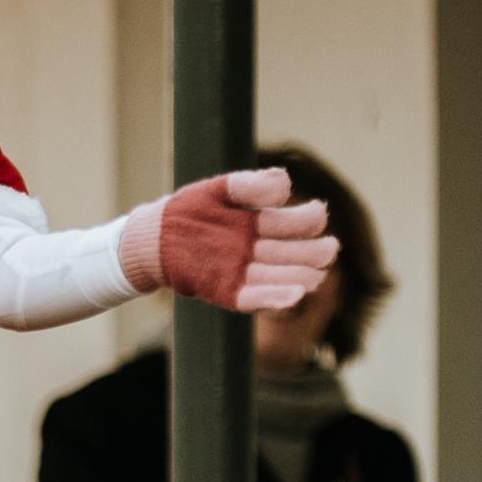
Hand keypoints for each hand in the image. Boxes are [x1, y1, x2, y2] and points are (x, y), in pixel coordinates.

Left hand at [126, 167, 338, 312]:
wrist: (152, 238)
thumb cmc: (187, 211)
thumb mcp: (218, 191)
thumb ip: (249, 185)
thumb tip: (286, 184)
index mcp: (257, 223)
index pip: (292, 223)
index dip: (310, 220)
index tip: (319, 215)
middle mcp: (254, 250)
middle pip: (291, 253)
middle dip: (312, 253)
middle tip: (329, 250)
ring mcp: (240, 272)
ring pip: (277, 277)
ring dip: (298, 278)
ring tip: (316, 276)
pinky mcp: (225, 291)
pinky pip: (252, 298)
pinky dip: (273, 298)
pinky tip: (295, 296)